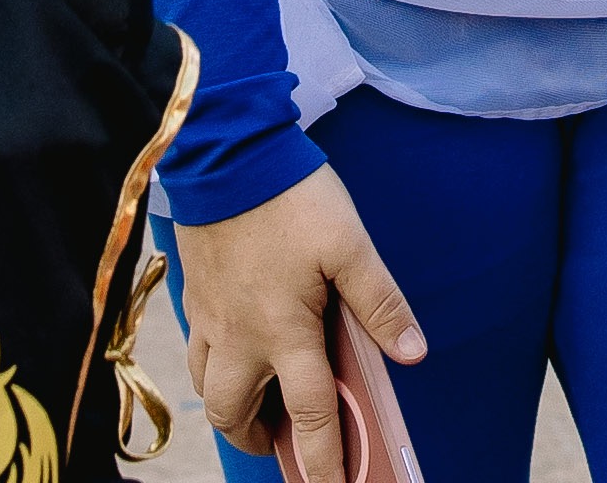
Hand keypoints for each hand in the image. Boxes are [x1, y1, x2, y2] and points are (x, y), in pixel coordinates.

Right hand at [174, 166, 425, 464]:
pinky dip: (213, 365)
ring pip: (209, 390)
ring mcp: (210, 318)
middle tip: (281, 437)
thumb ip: (380, 302)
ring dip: (232, 407)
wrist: (227, 153)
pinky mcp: (194, 294)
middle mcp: (239, 338)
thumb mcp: (350, 244)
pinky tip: (235, 342)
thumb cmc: (291, 197)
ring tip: (257, 399)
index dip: (323, 461)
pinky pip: (196, 351)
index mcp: (284, 333)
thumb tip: (412, 352)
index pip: (310, 415)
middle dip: (258, 439)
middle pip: (236, 417)